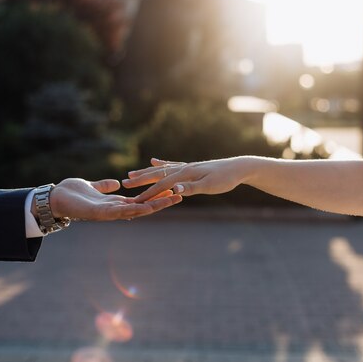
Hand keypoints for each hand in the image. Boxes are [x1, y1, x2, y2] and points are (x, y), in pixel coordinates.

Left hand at [48, 178, 181, 220]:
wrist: (52, 199)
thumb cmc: (70, 193)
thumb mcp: (92, 186)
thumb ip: (104, 186)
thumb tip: (117, 183)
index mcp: (115, 203)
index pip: (141, 200)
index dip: (156, 196)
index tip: (172, 190)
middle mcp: (114, 210)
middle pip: (144, 207)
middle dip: (162, 202)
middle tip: (181, 196)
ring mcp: (108, 213)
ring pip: (136, 211)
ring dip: (154, 206)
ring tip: (170, 200)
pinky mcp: (99, 213)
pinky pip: (119, 212)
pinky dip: (132, 209)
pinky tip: (144, 206)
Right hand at [123, 158, 246, 202]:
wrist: (238, 167)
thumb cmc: (225, 179)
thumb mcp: (210, 186)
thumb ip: (192, 188)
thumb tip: (175, 189)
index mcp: (185, 174)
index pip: (162, 186)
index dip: (148, 194)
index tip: (134, 201)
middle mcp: (183, 168)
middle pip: (157, 175)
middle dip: (140, 181)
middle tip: (124, 184)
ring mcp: (186, 166)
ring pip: (161, 170)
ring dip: (146, 173)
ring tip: (131, 174)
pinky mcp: (190, 167)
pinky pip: (171, 165)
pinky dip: (161, 164)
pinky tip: (154, 161)